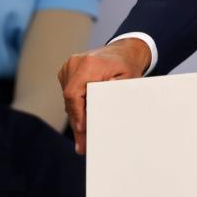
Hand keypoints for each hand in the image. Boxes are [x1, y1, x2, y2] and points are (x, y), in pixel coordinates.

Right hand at [57, 38, 150, 154]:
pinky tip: (83, 124)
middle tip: (83, 145)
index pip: (74, 93)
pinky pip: (70, 94)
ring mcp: (69, 67)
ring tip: (83, 140)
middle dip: (78, 123)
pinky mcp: (68, 72)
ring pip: (69, 99)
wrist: (124, 50)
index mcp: (89, 64)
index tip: (82, 129)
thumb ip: (116, 90)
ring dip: (76, 118)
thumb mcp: (128, 78)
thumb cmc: (127, 65)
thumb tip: (102, 103)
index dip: (76, 113)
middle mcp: (75, 64)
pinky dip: (76, 108)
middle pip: (70, 99)